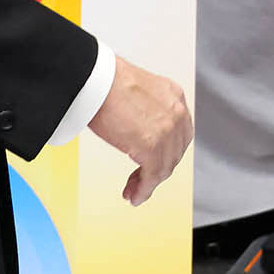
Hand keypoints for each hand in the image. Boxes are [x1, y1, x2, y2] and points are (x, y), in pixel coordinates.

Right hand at [88, 59, 192, 204]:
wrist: (95, 78)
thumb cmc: (105, 81)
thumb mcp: (137, 92)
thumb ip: (145, 110)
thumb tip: (136, 129)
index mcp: (173, 96)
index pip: (179, 133)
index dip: (167, 153)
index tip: (152, 163)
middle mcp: (176, 112)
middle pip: (174, 152)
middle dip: (157, 170)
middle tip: (141, 181)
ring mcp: (167, 130)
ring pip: (165, 166)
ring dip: (149, 183)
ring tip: (134, 191)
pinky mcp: (153, 146)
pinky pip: (153, 175)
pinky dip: (144, 189)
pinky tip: (135, 195)